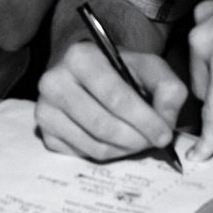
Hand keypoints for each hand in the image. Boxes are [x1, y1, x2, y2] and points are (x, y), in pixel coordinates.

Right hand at [36, 40, 189, 161]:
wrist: (86, 72)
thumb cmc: (120, 69)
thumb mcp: (149, 66)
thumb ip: (167, 88)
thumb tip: (165, 120)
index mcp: (79, 57)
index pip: (115, 97)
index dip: (145, 120)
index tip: (164, 135)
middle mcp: (53, 82)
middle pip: (103, 125)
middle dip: (137, 139)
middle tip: (154, 141)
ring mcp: (45, 109)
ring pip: (95, 145)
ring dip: (125, 149)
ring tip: (138, 139)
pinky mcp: (45, 133)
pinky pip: (83, 155)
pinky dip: (107, 153)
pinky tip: (115, 140)